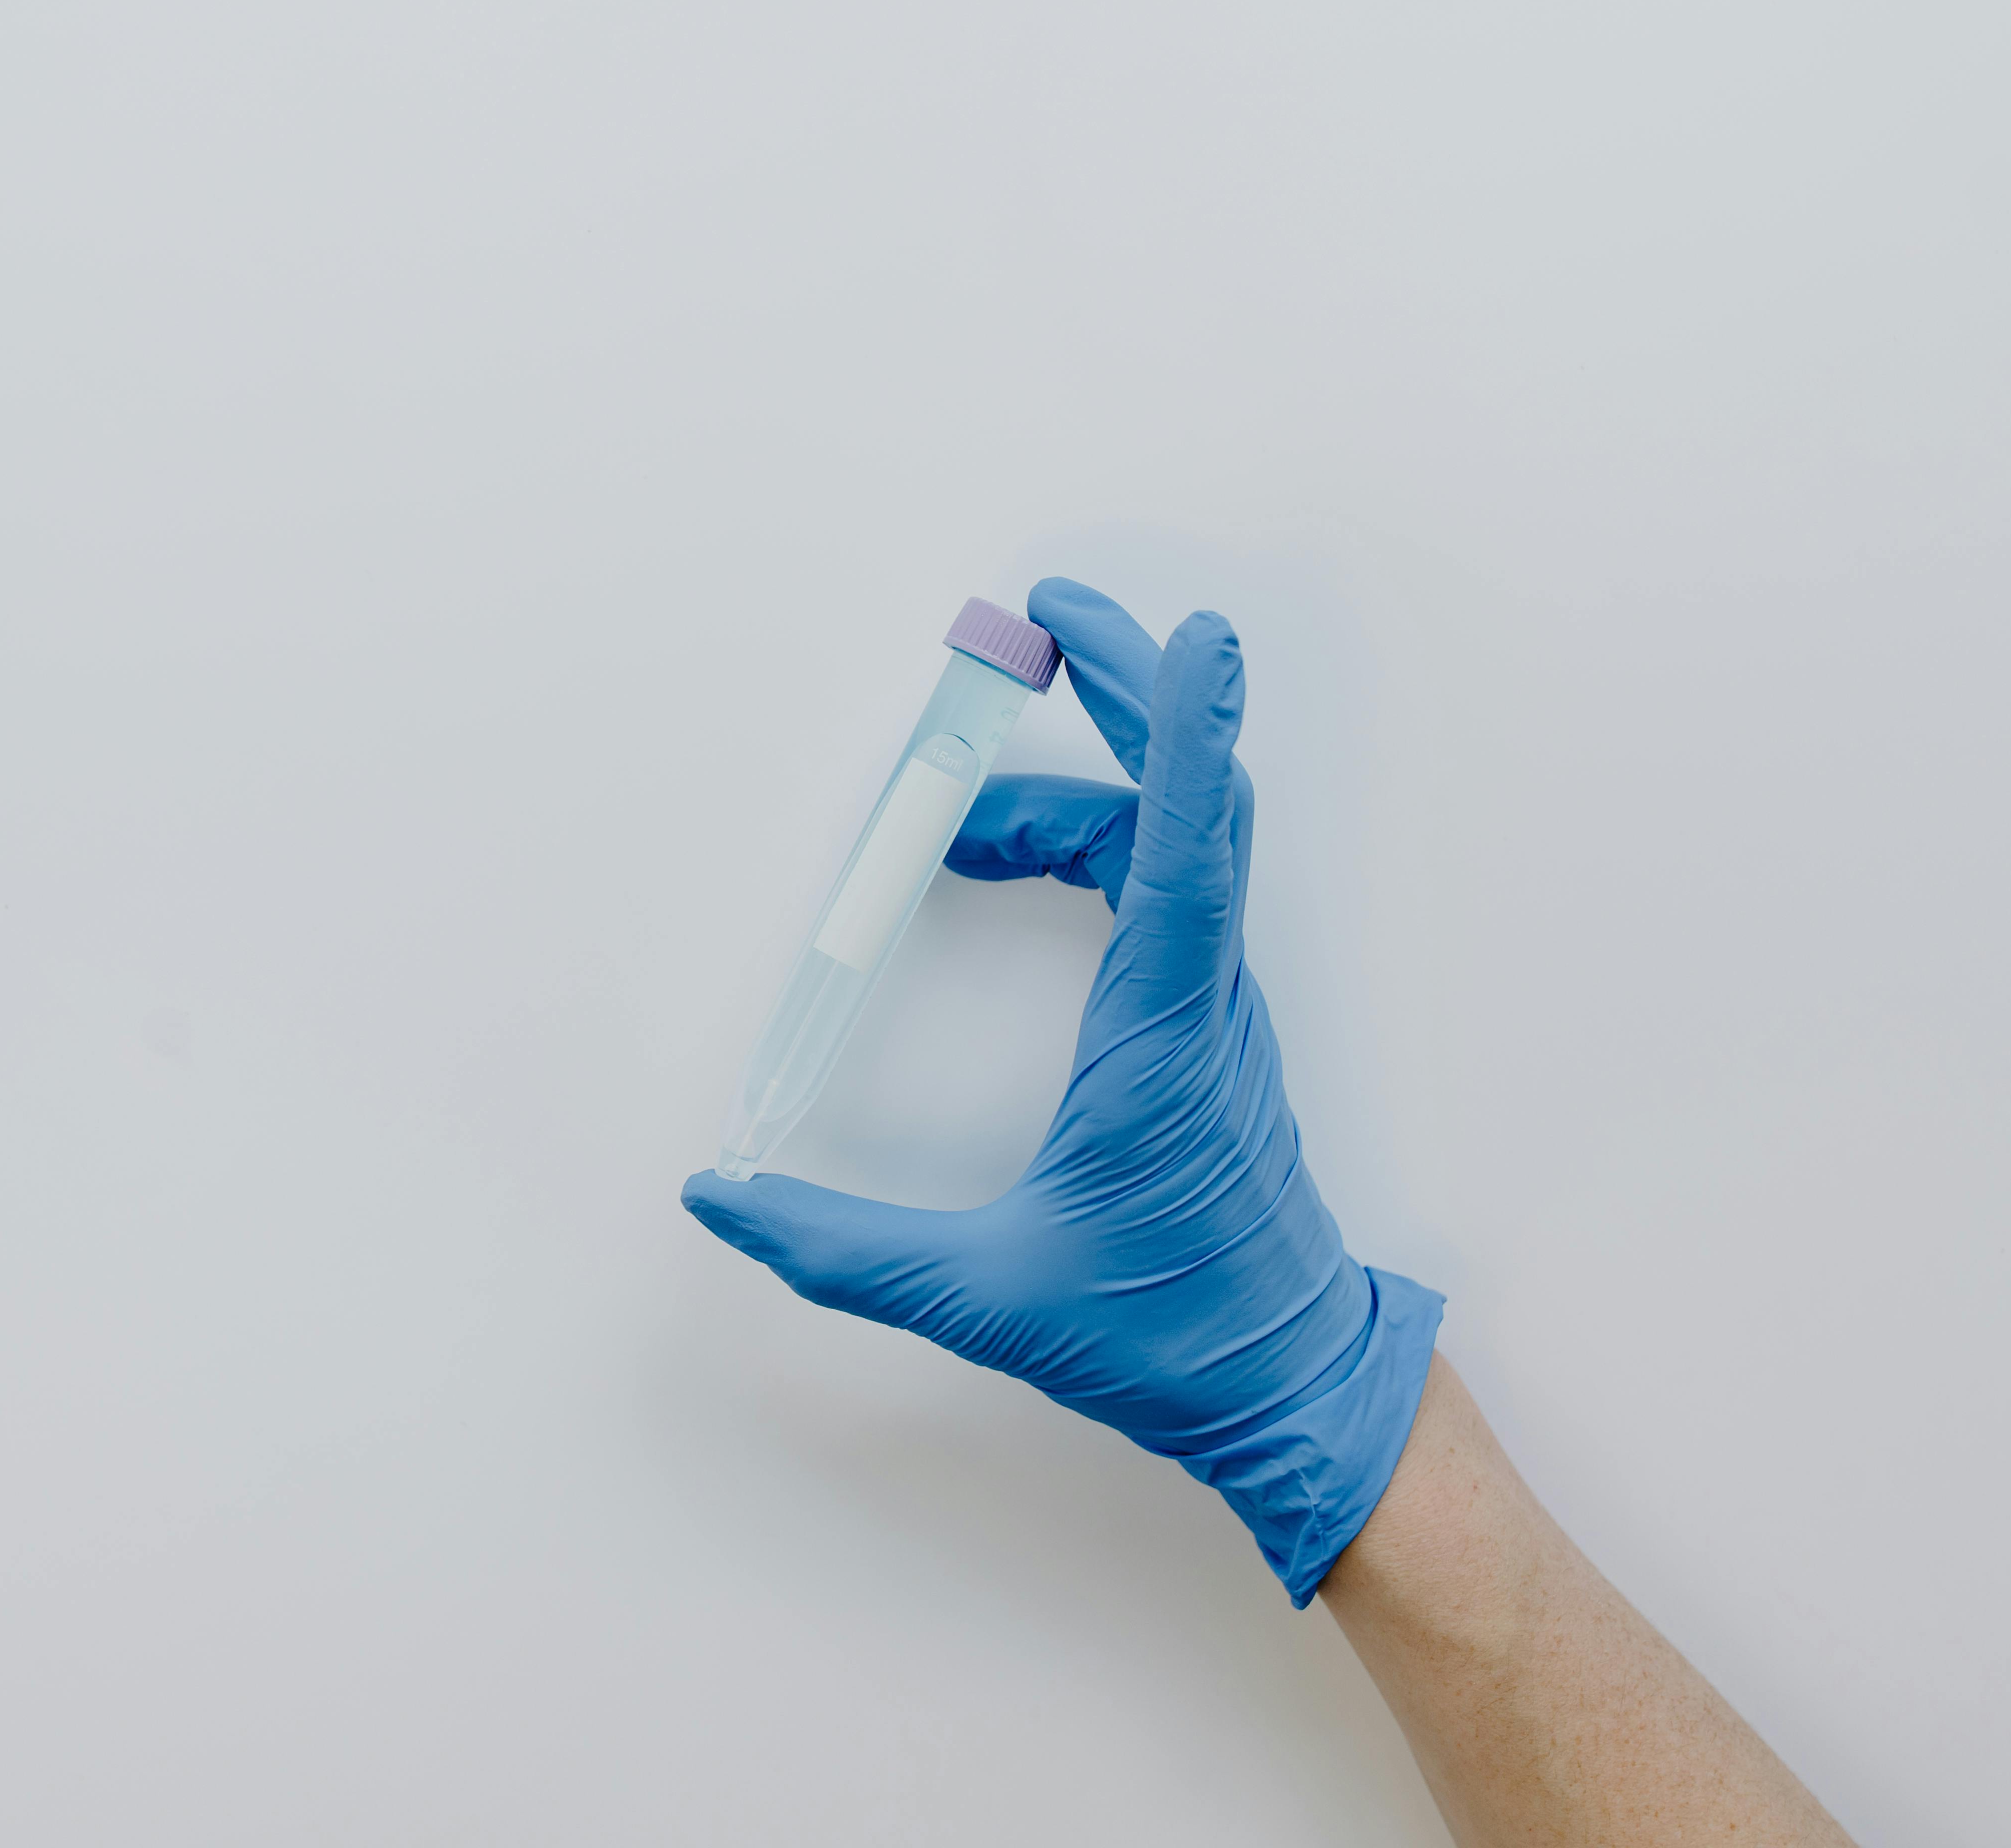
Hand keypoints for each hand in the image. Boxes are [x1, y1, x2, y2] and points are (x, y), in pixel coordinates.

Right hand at [684, 579, 1441, 1602]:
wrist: (1289, 1391)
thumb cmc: (1165, 1340)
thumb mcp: (987, 1298)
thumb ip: (841, 1252)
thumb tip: (721, 1199)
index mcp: (1163, 1035)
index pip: (1185, 850)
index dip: (1184, 732)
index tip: (1193, 633)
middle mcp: (1204, 996)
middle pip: (1186, 801)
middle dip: (1123, 691)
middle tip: (1040, 619)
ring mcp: (1213, 1005)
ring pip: (1169, 842)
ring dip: (1078, 787)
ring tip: (953, 820)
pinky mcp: (1203, 1025)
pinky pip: (1164, 886)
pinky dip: (1098, 839)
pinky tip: (1015, 866)